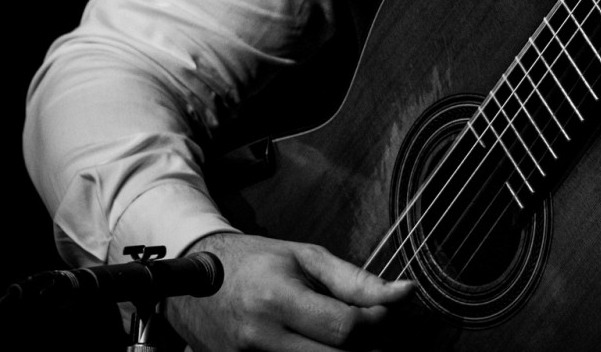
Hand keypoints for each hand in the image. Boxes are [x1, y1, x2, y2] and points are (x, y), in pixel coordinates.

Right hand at [164, 231, 415, 350]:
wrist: (194, 281)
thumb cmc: (257, 261)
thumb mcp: (306, 257)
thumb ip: (356, 280)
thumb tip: (406, 293)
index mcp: (278, 298)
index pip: (343, 328)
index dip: (375, 323)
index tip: (382, 311)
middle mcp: (261, 336)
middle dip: (363, 347)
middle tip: (370, 331)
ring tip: (343, 335)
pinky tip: (317, 342)